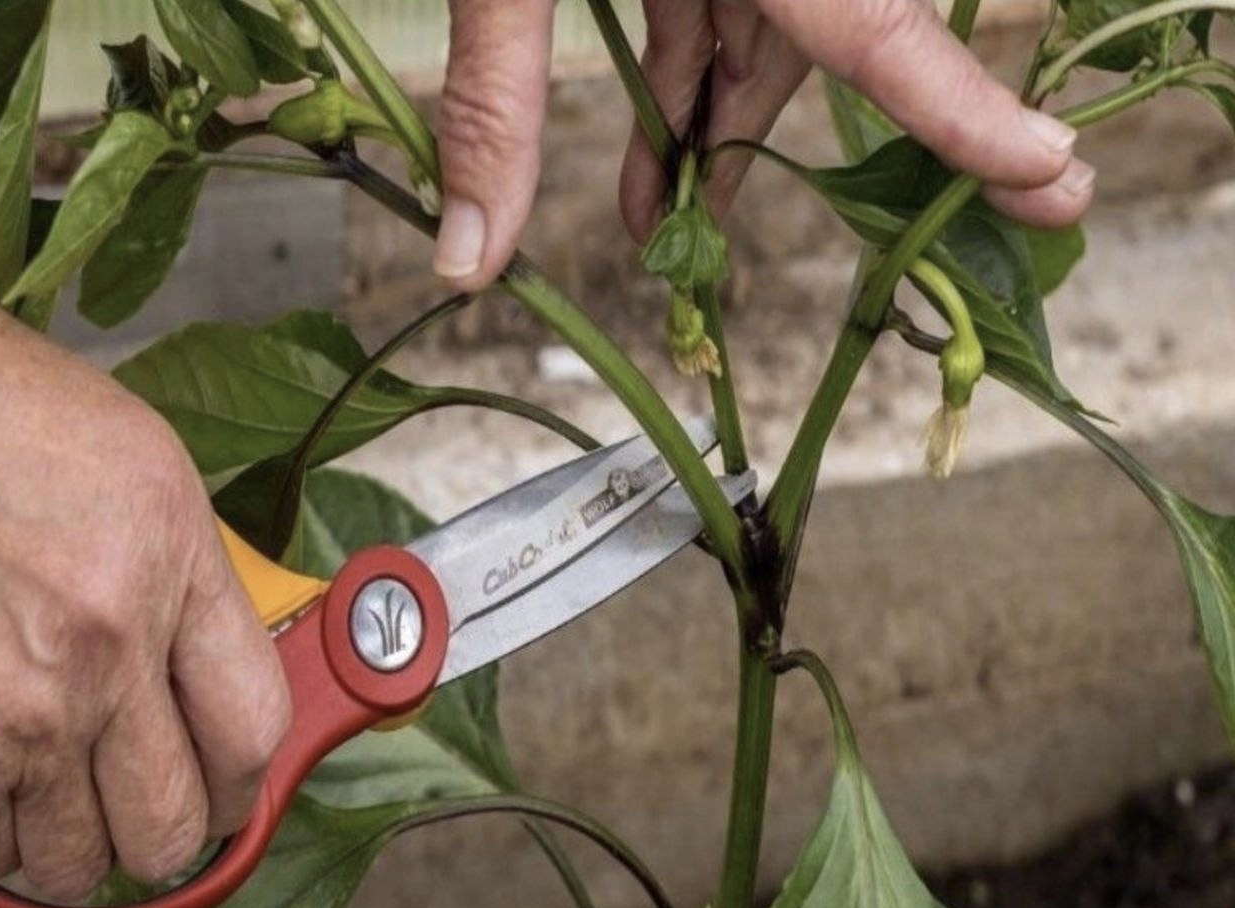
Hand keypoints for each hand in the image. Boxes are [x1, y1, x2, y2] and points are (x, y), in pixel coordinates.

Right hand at [0, 279, 289, 901]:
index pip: (251, 738)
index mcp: (167, 582)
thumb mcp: (166, 495)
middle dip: (170, 831)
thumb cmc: (36, 440)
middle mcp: (91, 660)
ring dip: (77, 839)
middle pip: (169, 828)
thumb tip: (223, 702)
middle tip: (152, 804)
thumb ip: (206, 604)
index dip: (249, 784)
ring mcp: (2, 715)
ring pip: (71, 861)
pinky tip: (0, 773)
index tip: (233, 790)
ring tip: (68, 787)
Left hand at [431, 0, 1095, 289]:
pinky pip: (714, 9)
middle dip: (779, 154)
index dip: (967, 112)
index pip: (881, 31)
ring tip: (661, 230)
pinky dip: (681, 82)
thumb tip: (473, 264)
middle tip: (840, 241)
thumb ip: (495, 104)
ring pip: (762, 39)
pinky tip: (649, 166)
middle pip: (827, 48)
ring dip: (708, 136)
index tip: (1053, 173)